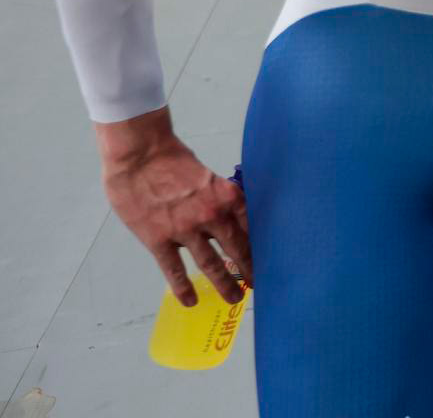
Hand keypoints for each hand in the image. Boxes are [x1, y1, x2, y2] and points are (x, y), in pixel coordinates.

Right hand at [96, 109, 248, 305]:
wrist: (139, 154)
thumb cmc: (171, 159)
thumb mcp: (207, 175)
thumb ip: (217, 198)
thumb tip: (226, 217)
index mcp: (227, 195)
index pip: (251, 226)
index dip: (260, 244)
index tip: (269, 257)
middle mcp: (212, 214)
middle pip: (238, 247)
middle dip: (250, 267)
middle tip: (259, 283)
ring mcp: (186, 229)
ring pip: (211, 264)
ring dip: (225, 283)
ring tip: (235, 297)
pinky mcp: (159, 240)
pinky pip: (174, 270)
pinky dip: (184, 288)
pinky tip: (191, 301)